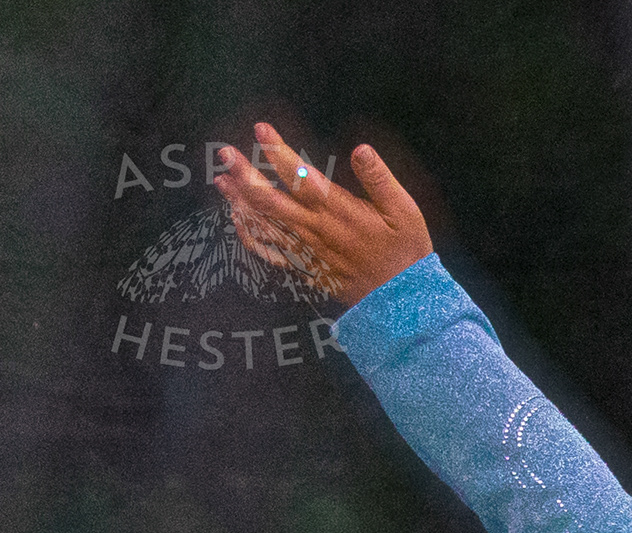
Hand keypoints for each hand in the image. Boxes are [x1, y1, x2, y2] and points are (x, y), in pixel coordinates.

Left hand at [211, 124, 431, 313]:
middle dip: (244, 173)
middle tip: (224, 153)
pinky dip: (251, 238)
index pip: (300, 175)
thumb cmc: (407, 253)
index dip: (277, 151)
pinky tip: (239, 223)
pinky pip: (270, 253)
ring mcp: (306, 250)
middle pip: (269, 199)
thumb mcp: (405, 213)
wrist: (404, 301)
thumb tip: (361, 149)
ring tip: (221, 181)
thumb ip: (380, 180)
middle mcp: (315, 228)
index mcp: (338, 211)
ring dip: (239, 201)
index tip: (261, 129)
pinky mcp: (306, 267)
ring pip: (263, 223)